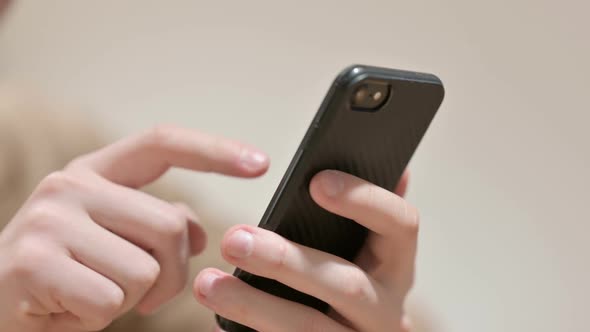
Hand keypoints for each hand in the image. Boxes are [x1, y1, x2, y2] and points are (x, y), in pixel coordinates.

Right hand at [0, 126, 269, 331]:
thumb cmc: (65, 275)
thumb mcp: (113, 240)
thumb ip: (156, 225)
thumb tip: (200, 232)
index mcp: (94, 172)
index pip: (162, 144)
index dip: (215, 150)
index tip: (260, 162)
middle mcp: (70, 184)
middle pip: (170, 226)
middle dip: (170, 274)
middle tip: (140, 293)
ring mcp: (49, 220)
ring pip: (145, 269)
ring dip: (132, 298)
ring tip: (93, 295)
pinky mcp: (35, 262)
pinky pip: (113, 300)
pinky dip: (101, 318)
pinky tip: (69, 309)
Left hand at [194, 170, 415, 331]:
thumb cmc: (352, 285)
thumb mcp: (367, 253)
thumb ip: (370, 216)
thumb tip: (395, 169)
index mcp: (396, 266)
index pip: (400, 224)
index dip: (363, 200)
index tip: (317, 182)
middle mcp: (387, 309)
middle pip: (347, 285)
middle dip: (286, 261)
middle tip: (234, 239)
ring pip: (310, 329)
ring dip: (254, 304)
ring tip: (207, 284)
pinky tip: (219, 322)